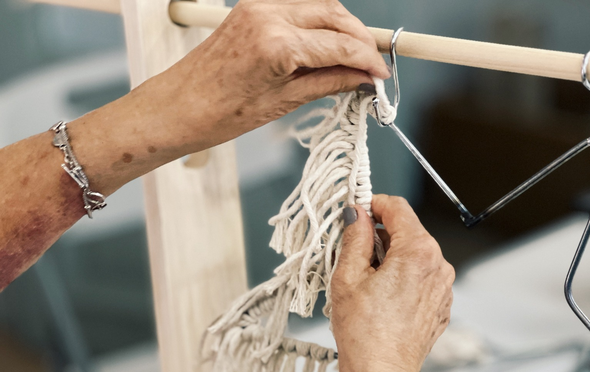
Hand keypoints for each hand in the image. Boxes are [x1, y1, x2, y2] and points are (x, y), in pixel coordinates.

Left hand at [158, 0, 389, 149]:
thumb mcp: (284, 103)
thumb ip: (329, 83)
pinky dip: (319, 23)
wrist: (177, 107)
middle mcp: (269, 16)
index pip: (341, 45)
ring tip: (354, 58)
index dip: (369, 60)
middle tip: (374, 64)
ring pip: (319, 6)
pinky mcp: (252, 8)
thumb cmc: (220, 113)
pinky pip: (298, 8)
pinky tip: (327, 46)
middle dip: (361, 38)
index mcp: (277, 44)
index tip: (383, 75)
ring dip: (342, 28)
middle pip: (335, 14)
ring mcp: (258, 7)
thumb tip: (363, 78)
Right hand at [330, 195, 453, 371]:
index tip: (356, 210)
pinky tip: (379, 296)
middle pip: (408, 231)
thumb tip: (357, 214)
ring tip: (363, 280)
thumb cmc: (365, 333)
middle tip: (351, 250)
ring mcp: (443, 286)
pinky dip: (401, 278)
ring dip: (390, 257)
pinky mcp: (440, 304)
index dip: (373, 204)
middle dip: (380, 234)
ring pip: (414, 255)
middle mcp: (438, 264)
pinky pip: (420, 277)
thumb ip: (355, 236)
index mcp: (418, 251)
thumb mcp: (349, 276)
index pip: (398, 208)